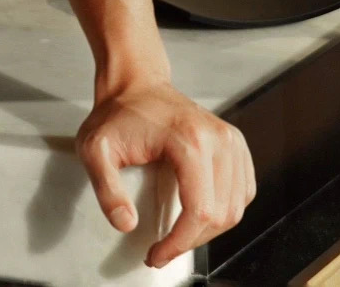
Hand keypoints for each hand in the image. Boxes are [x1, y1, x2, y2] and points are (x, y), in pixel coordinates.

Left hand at [77, 80, 255, 267]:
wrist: (135, 83)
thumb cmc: (117, 113)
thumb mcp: (95, 148)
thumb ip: (106, 188)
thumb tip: (126, 224)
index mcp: (190, 139)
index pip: (199, 210)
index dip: (180, 243)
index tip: (157, 255)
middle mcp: (219, 139)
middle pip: (221, 214)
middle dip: (191, 241)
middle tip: (163, 248)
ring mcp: (231, 140)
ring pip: (236, 209)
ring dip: (209, 231)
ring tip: (179, 234)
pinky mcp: (236, 145)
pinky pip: (243, 193)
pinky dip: (224, 212)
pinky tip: (199, 214)